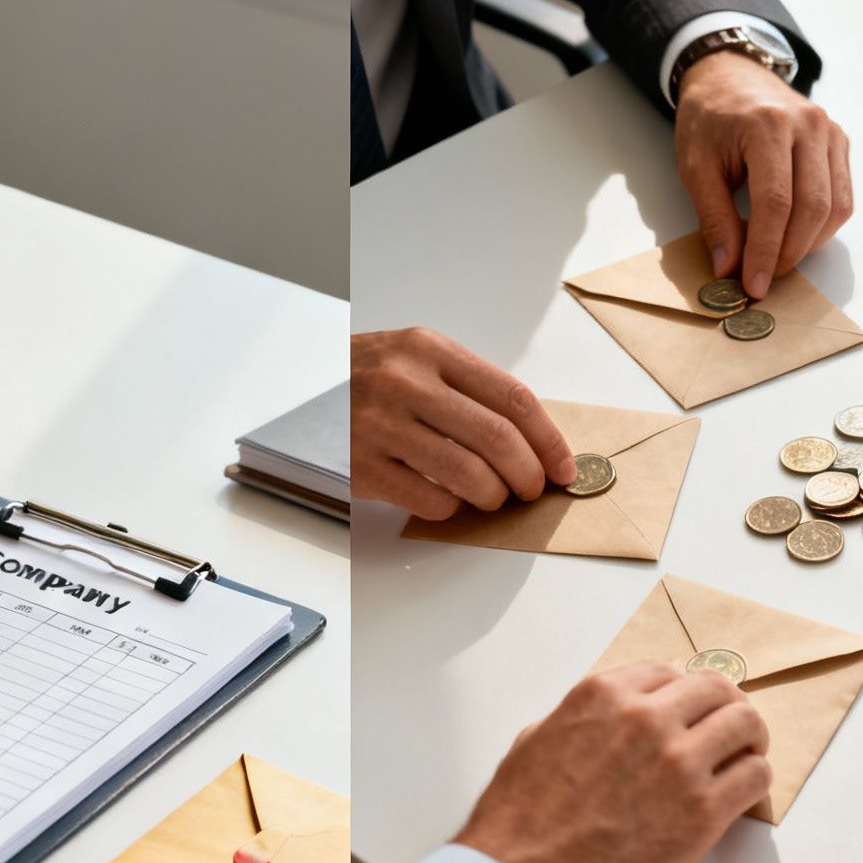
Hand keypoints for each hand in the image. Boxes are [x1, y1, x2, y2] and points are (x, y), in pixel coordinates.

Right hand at [350, 327, 576, 520]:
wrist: (299, 382)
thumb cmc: (368, 375)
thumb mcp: (417, 359)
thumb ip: (469, 389)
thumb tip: (532, 441)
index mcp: (431, 352)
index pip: (513, 398)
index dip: (548, 440)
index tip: (563, 467)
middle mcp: (407, 384)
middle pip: (498, 439)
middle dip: (528, 475)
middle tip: (531, 489)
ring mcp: (381, 426)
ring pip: (468, 475)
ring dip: (494, 497)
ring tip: (493, 498)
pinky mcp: (361, 466)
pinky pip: (430, 500)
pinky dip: (452, 510)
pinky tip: (449, 502)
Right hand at [454, 661, 771, 862]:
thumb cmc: (517, 821)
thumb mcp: (532, 743)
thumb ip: (572, 721)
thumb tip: (594, 726)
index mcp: (602, 696)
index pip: (667, 672)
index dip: (682, 693)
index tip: (688, 711)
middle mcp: (645, 718)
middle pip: (715, 689)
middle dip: (725, 706)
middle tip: (728, 730)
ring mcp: (679, 763)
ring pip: (745, 725)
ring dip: (750, 738)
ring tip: (744, 757)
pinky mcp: (703, 812)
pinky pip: (755, 777)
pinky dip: (755, 780)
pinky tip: (742, 793)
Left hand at [674, 50, 851, 299]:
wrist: (731, 75)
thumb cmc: (709, 119)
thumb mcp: (697, 166)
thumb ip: (714, 217)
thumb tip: (728, 267)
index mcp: (768, 126)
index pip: (775, 204)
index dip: (765, 251)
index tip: (752, 285)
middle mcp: (808, 126)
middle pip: (811, 208)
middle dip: (787, 254)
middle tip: (762, 279)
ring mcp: (830, 132)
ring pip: (834, 207)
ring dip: (807, 245)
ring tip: (776, 261)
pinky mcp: (839, 142)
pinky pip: (842, 197)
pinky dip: (822, 226)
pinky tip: (795, 237)